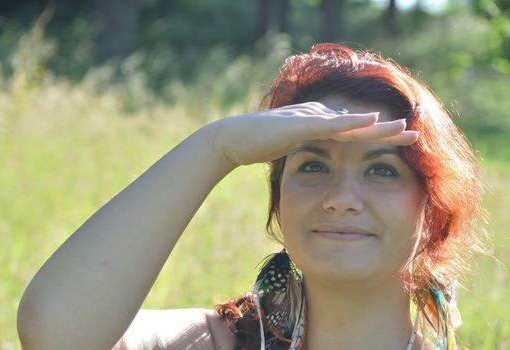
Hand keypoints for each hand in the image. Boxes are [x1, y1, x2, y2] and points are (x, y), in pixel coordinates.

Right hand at [211, 102, 417, 166]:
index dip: (377, 138)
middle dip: (387, 131)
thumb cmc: (258, 144)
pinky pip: (331, 124)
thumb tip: (318, 158)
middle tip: (415, 135)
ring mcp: (310, 118)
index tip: (399, 146)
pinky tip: (371, 120)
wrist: (232, 139)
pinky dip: (352, 122)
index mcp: (318, 124)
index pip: (353, 132)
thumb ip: (306, 148)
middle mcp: (318, 117)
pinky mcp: (300, 124)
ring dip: (378, 126)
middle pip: (359, 125)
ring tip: (405, 128)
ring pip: (351, 123)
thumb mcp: (290, 148)